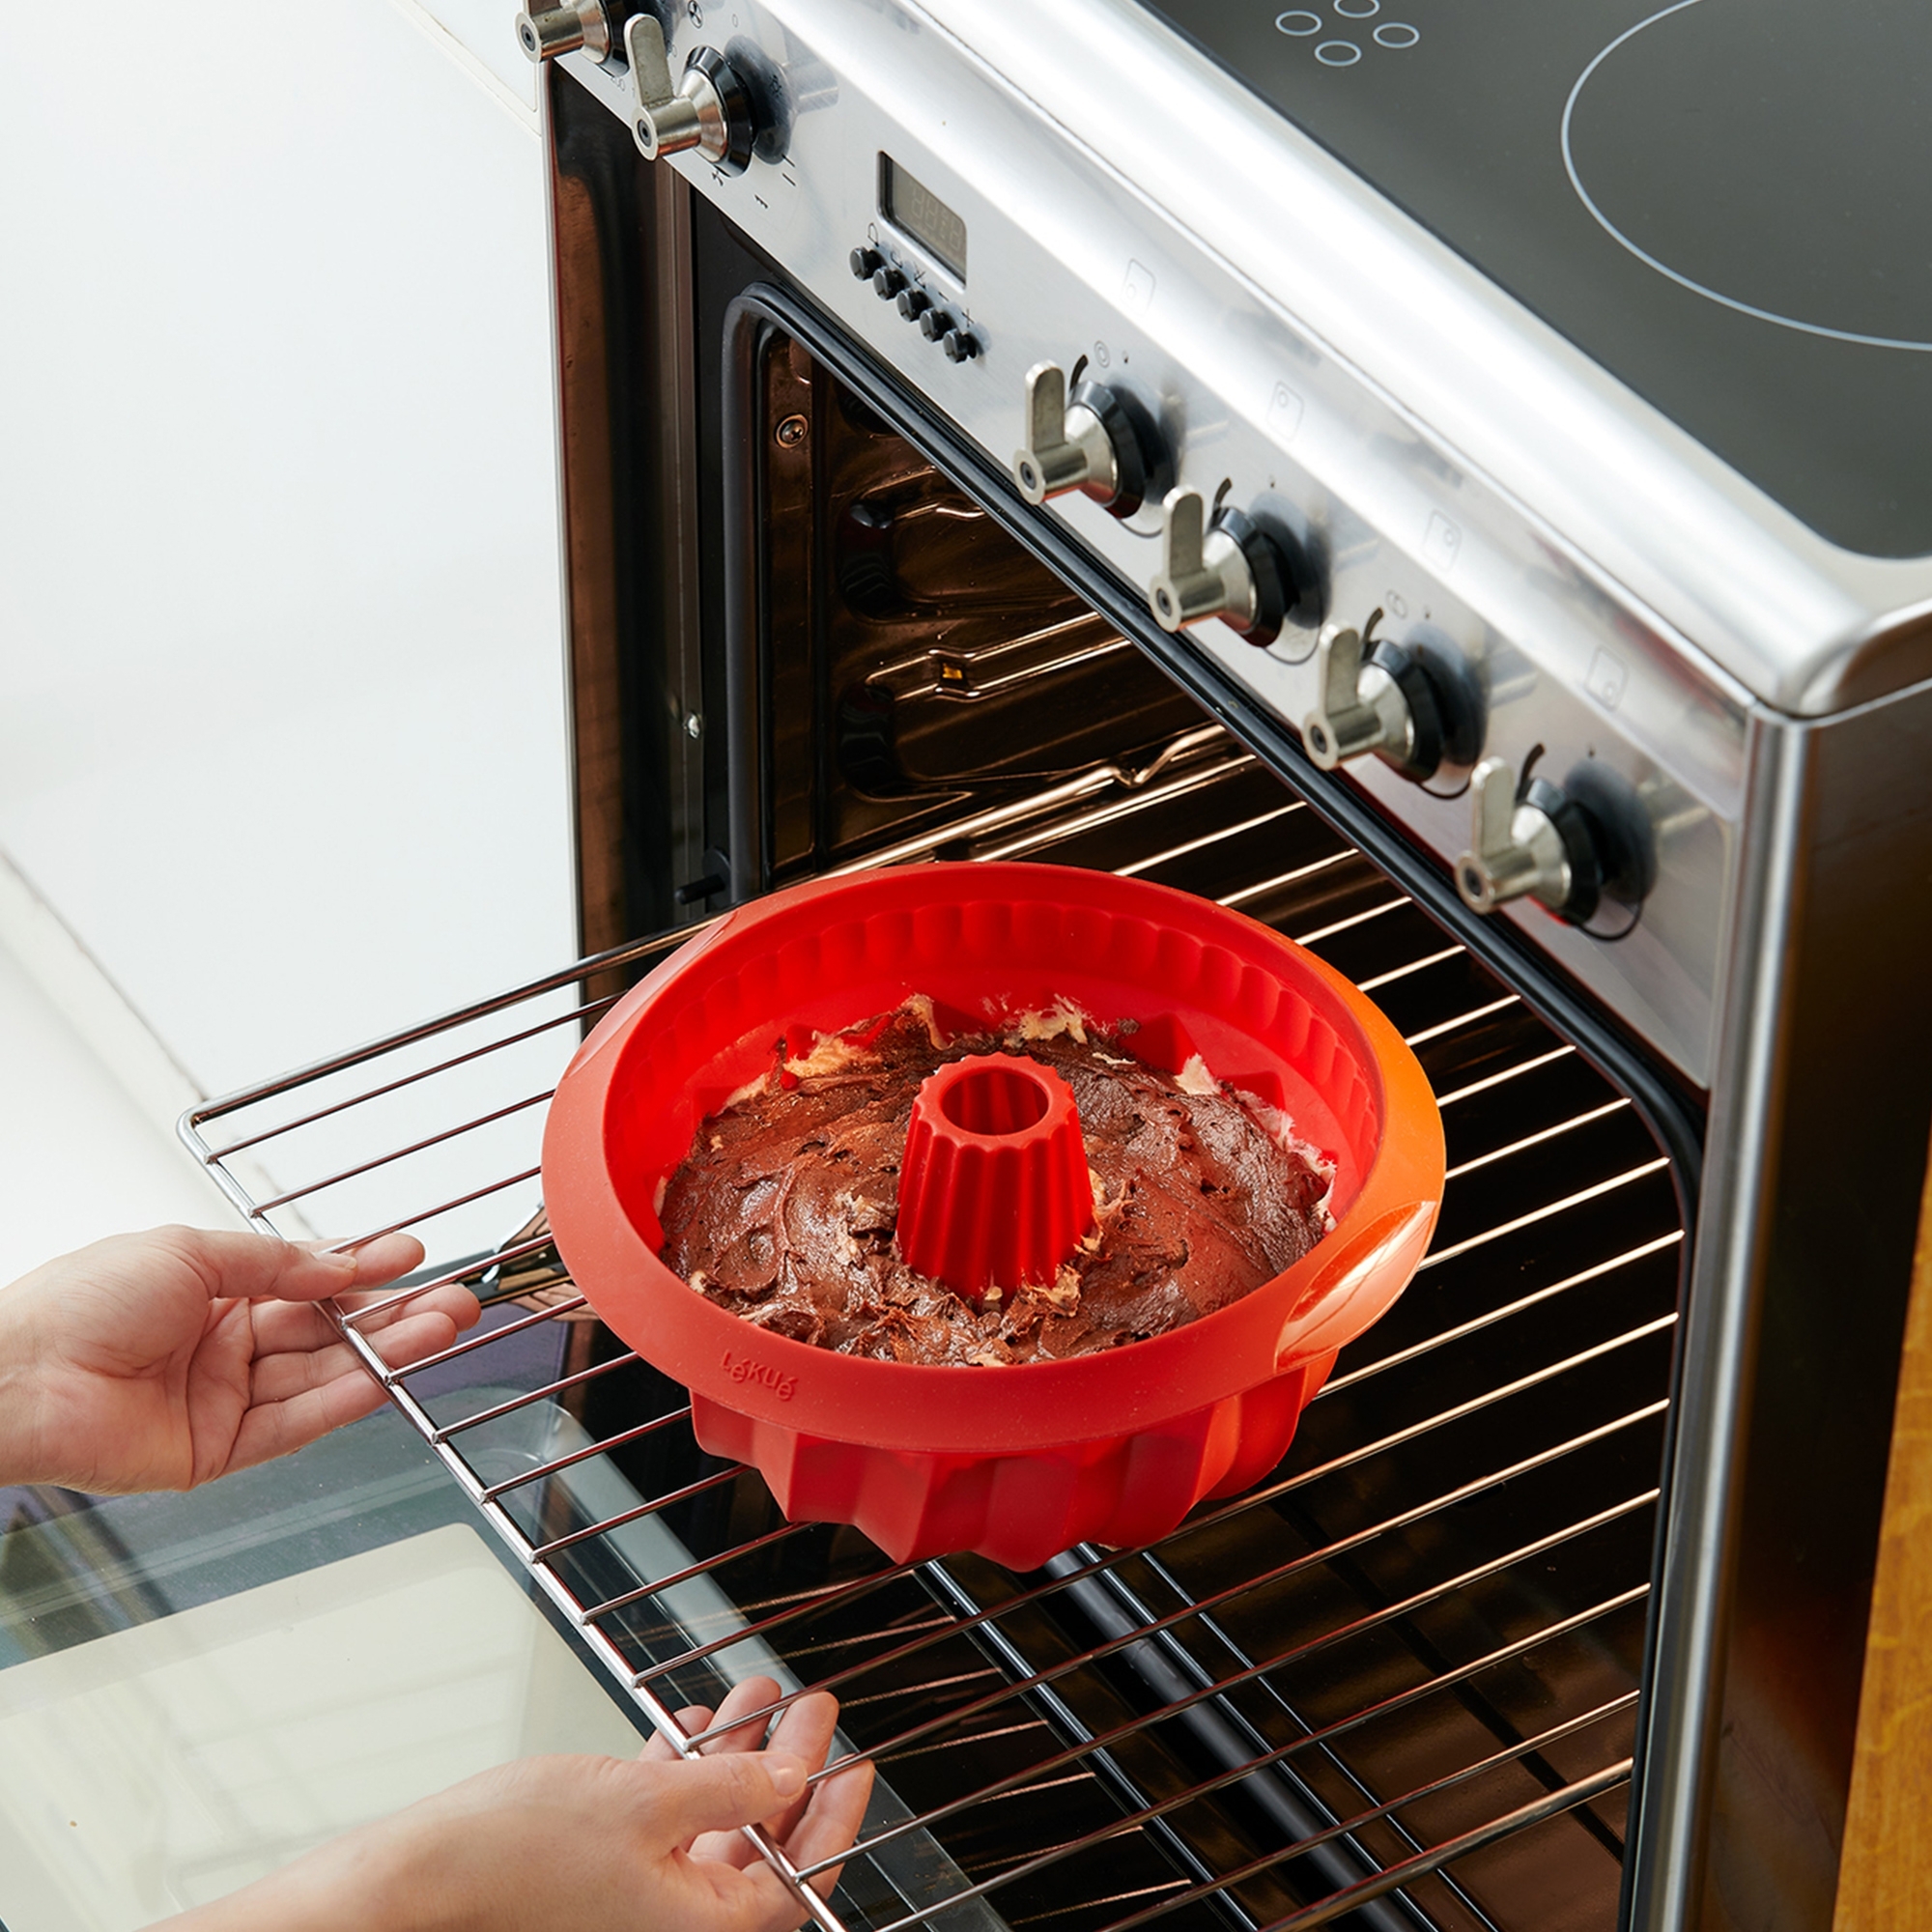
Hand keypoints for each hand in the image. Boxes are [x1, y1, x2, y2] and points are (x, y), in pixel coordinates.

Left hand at [0, 1224, 475, 1491]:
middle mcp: (223, 1347)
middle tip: (452, 1302)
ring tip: (439, 1330)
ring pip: (323, 1375)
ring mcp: (224, 1400)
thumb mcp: (188, 1252)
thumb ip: (273, 1263)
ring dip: (386, 1353)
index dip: (361, 1269)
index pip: (308, 1282)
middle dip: (394, 1316)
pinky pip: (294, 1424)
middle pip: (329, 1332)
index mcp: (212, 1292)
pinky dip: (342, 1400)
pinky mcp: (218, 1452)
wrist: (16, 1378)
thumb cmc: (75, 1304)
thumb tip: (337, 1264)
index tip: (410, 1254)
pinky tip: (384, 1378)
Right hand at [166, 1677, 875, 1931]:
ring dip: (734, 1758)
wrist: (418, 1879)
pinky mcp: (600, 1876)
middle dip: (785, 1767)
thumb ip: (729, 1786)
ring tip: (750, 1695)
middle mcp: (673, 1922)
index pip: (799, 1873)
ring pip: (713, 1825)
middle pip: (760, 1843)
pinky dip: (682, 1774)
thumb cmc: (513, 1853)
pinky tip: (683, 1728)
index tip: (853, 1756)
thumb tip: (791, 1775)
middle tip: (807, 1710)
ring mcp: (636, 1901)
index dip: (833, 1810)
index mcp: (700, 1926)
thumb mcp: (645, 1800)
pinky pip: (664, 1825)